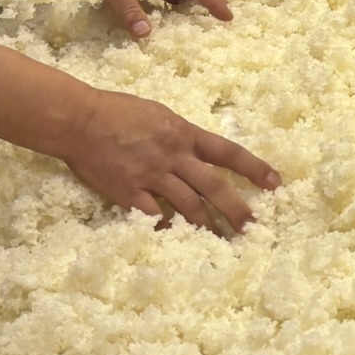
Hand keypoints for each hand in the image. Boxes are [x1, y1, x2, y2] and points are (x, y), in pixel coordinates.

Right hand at [60, 88, 278, 235]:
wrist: (80, 120)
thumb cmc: (117, 111)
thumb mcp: (159, 114)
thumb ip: (180, 135)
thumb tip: (197, 150)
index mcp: (185, 134)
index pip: (228, 152)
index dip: (254, 168)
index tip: (274, 183)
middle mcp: (174, 156)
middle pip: (214, 187)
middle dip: (237, 209)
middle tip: (254, 228)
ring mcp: (152, 176)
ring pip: (189, 207)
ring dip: (208, 227)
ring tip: (223, 243)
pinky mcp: (129, 193)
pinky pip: (154, 217)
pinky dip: (167, 230)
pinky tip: (177, 241)